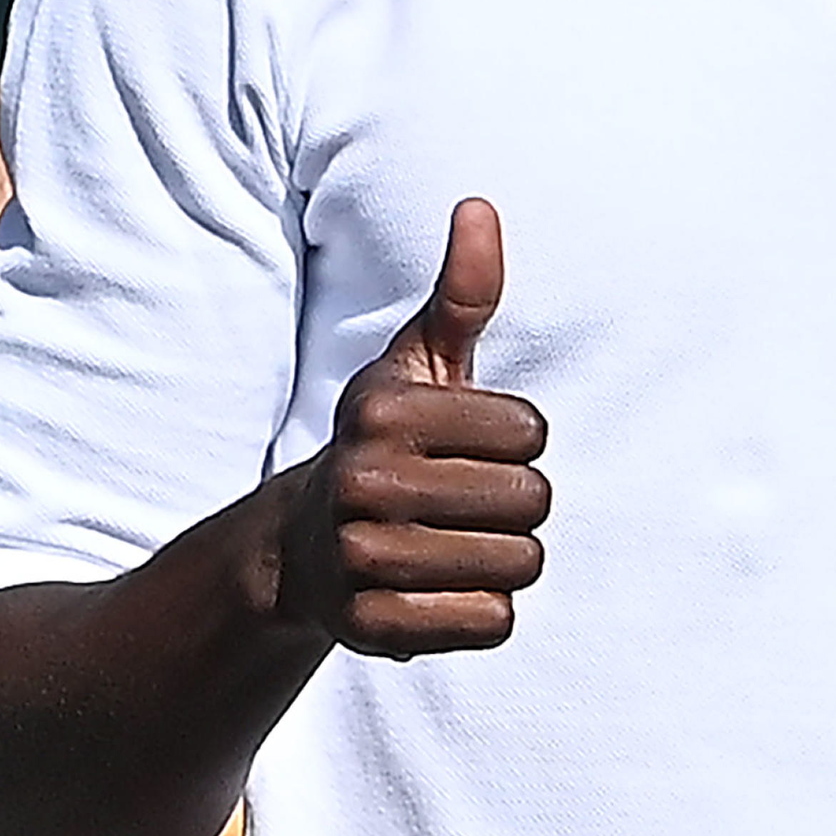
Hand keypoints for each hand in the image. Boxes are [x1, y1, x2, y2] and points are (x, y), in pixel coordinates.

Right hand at [278, 198, 549, 656]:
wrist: (303, 548)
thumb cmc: (389, 440)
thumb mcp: (420, 362)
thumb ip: (463, 291)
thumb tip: (479, 205)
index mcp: (385, 411)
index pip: (532, 433)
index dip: (520, 439)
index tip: (474, 444)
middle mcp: (364, 483)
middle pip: (532, 501)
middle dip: (518, 502)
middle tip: (466, 501)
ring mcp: (363, 560)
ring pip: (520, 565)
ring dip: (506, 558)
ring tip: (455, 543)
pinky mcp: (373, 630)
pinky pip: (493, 624)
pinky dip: (485, 611)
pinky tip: (443, 590)